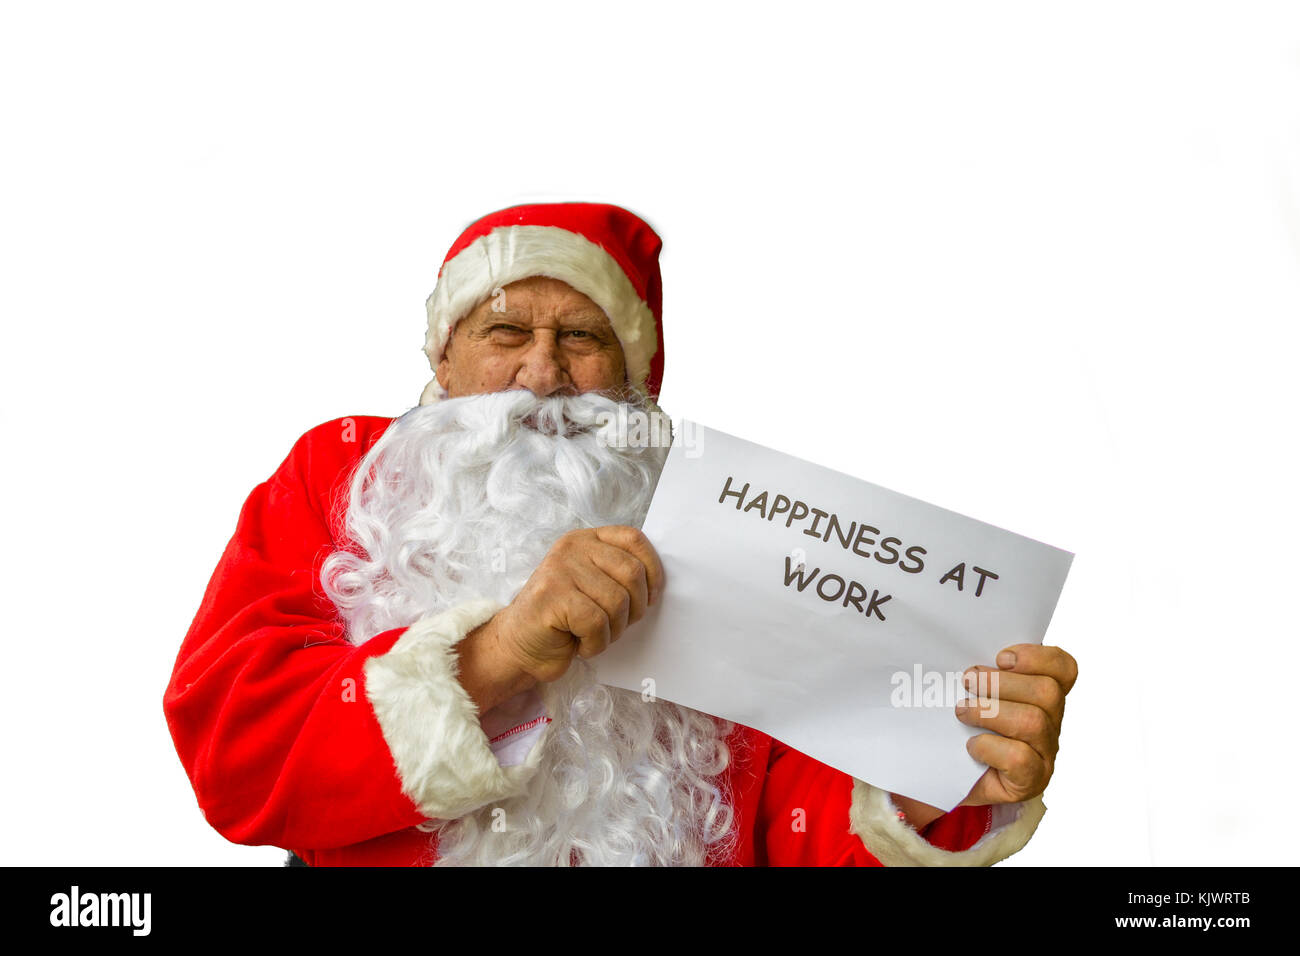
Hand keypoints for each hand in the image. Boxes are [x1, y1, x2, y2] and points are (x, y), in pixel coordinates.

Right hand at [492, 525, 664, 683]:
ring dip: (613, 631)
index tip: (649, 598)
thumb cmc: (564, 620)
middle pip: (632, 573)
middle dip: (634, 609)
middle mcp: (572, 548)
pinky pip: (597, 622)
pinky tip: (581, 644)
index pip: (634, 539)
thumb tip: (657, 581)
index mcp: (587, 540)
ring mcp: (559, 569)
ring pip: (617, 601)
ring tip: (594, 636)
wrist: (519, 645)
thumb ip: (619, 573)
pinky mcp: (552, 596)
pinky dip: (596, 643)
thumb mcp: (594, 585)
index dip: (652, 570)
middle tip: (616, 625)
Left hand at [955, 643, 1077, 805]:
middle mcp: (1051, 723)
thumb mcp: (972, 694)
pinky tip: (971, 746)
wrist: (951, 776)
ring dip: (990, 712)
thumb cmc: (962, 729)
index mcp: (1043, 696)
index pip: (1064, 669)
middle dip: (1002, 682)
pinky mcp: (1031, 781)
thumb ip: (979, 673)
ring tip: (962, 711)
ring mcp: (1045, 754)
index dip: (1039, 658)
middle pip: (1048, 692)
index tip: (1001, 657)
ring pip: (1034, 722)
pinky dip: (991, 747)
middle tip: (968, 680)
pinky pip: (1020, 758)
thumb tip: (963, 656)